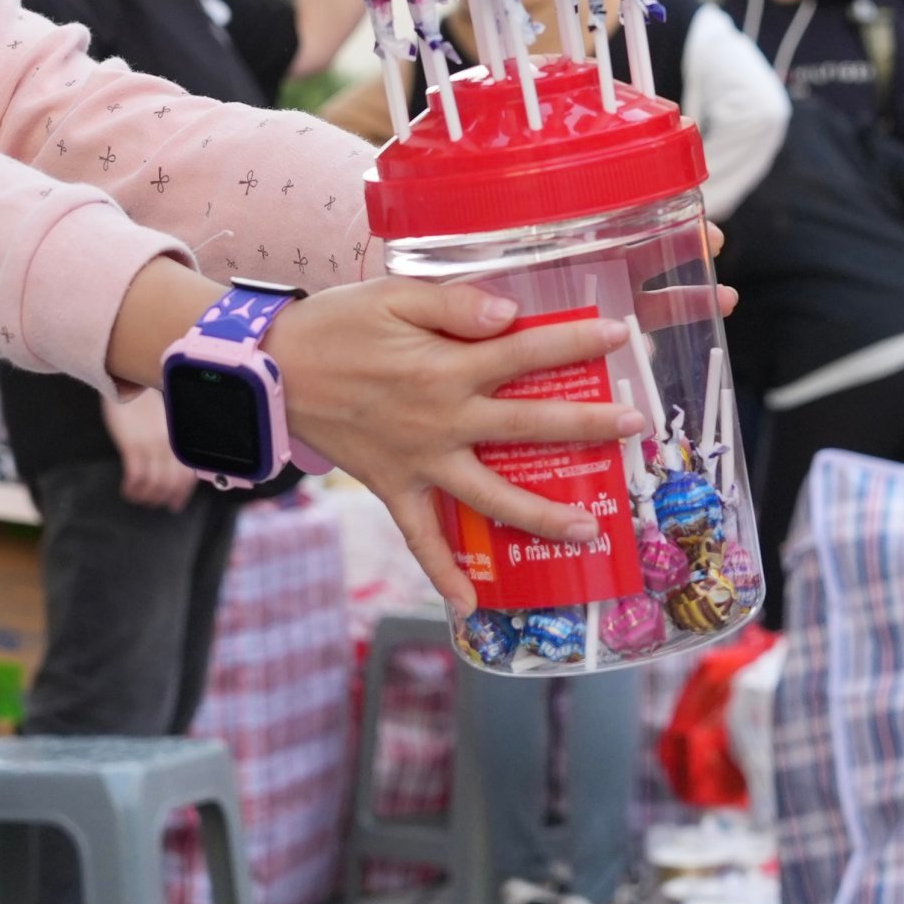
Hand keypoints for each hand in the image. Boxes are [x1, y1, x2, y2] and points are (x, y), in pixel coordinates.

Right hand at [103, 384, 196, 509]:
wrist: (128, 386)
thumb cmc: (144, 405)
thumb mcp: (163, 426)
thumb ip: (169, 446)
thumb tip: (171, 469)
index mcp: (177, 442)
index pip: (186, 476)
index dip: (181, 494)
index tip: (174, 506)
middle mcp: (168, 446)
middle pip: (171, 484)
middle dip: (162, 499)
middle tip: (151, 503)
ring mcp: (151, 446)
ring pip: (154, 484)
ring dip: (146, 496)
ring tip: (137, 497)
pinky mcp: (132, 446)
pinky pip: (136, 476)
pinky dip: (133, 488)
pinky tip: (127, 490)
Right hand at [274, 281, 639, 609]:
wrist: (267, 371)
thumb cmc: (333, 325)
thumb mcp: (392, 295)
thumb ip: (455, 303)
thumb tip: (511, 314)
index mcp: (446, 367)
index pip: (525, 354)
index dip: (574, 342)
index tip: (618, 335)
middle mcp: (442, 421)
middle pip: (527, 428)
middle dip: (587, 429)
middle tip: (636, 429)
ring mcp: (420, 462)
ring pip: (490, 497)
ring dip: (540, 516)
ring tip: (588, 530)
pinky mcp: (392, 488)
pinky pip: (422, 540)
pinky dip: (444, 576)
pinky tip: (472, 608)